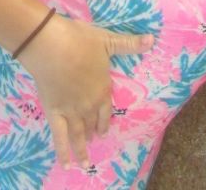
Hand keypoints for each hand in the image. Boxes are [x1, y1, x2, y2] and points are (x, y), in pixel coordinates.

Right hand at [16, 14, 152, 168]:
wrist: (52, 45)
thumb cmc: (80, 41)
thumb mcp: (108, 40)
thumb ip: (130, 44)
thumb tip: (153, 40)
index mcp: (103, 89)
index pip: (106, 110)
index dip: (105, 120)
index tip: (104, 130)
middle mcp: (90, 105)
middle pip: (92, 122)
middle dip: (93, 131)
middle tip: (93, 140)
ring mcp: (72, 111)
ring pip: (79, 134)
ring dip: (83, 149)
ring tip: (85, 162)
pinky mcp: (54, 112)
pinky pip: (59, 137)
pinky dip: (63, 152)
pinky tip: (66, 165)